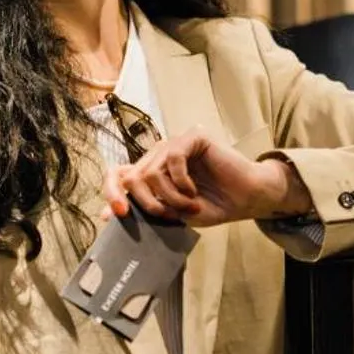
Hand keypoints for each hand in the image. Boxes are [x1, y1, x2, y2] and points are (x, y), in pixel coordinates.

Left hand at [103, 129, 312, 226]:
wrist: (246, 199)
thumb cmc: (212, 206)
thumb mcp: (173, 214)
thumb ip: (145, 211)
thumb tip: (107, 215)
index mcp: (151, 172)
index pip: (117, 175)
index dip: (111, 193)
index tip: (118, 215)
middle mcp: (159, 156)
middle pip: (131, 176)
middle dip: (147, 203)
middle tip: (167, 215)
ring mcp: (175, 145)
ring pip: (151, 171)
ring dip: (169, 197)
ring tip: (190, 206)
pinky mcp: (193, 138)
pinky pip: (173, 159)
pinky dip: (181, 182)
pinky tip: (193, 191)